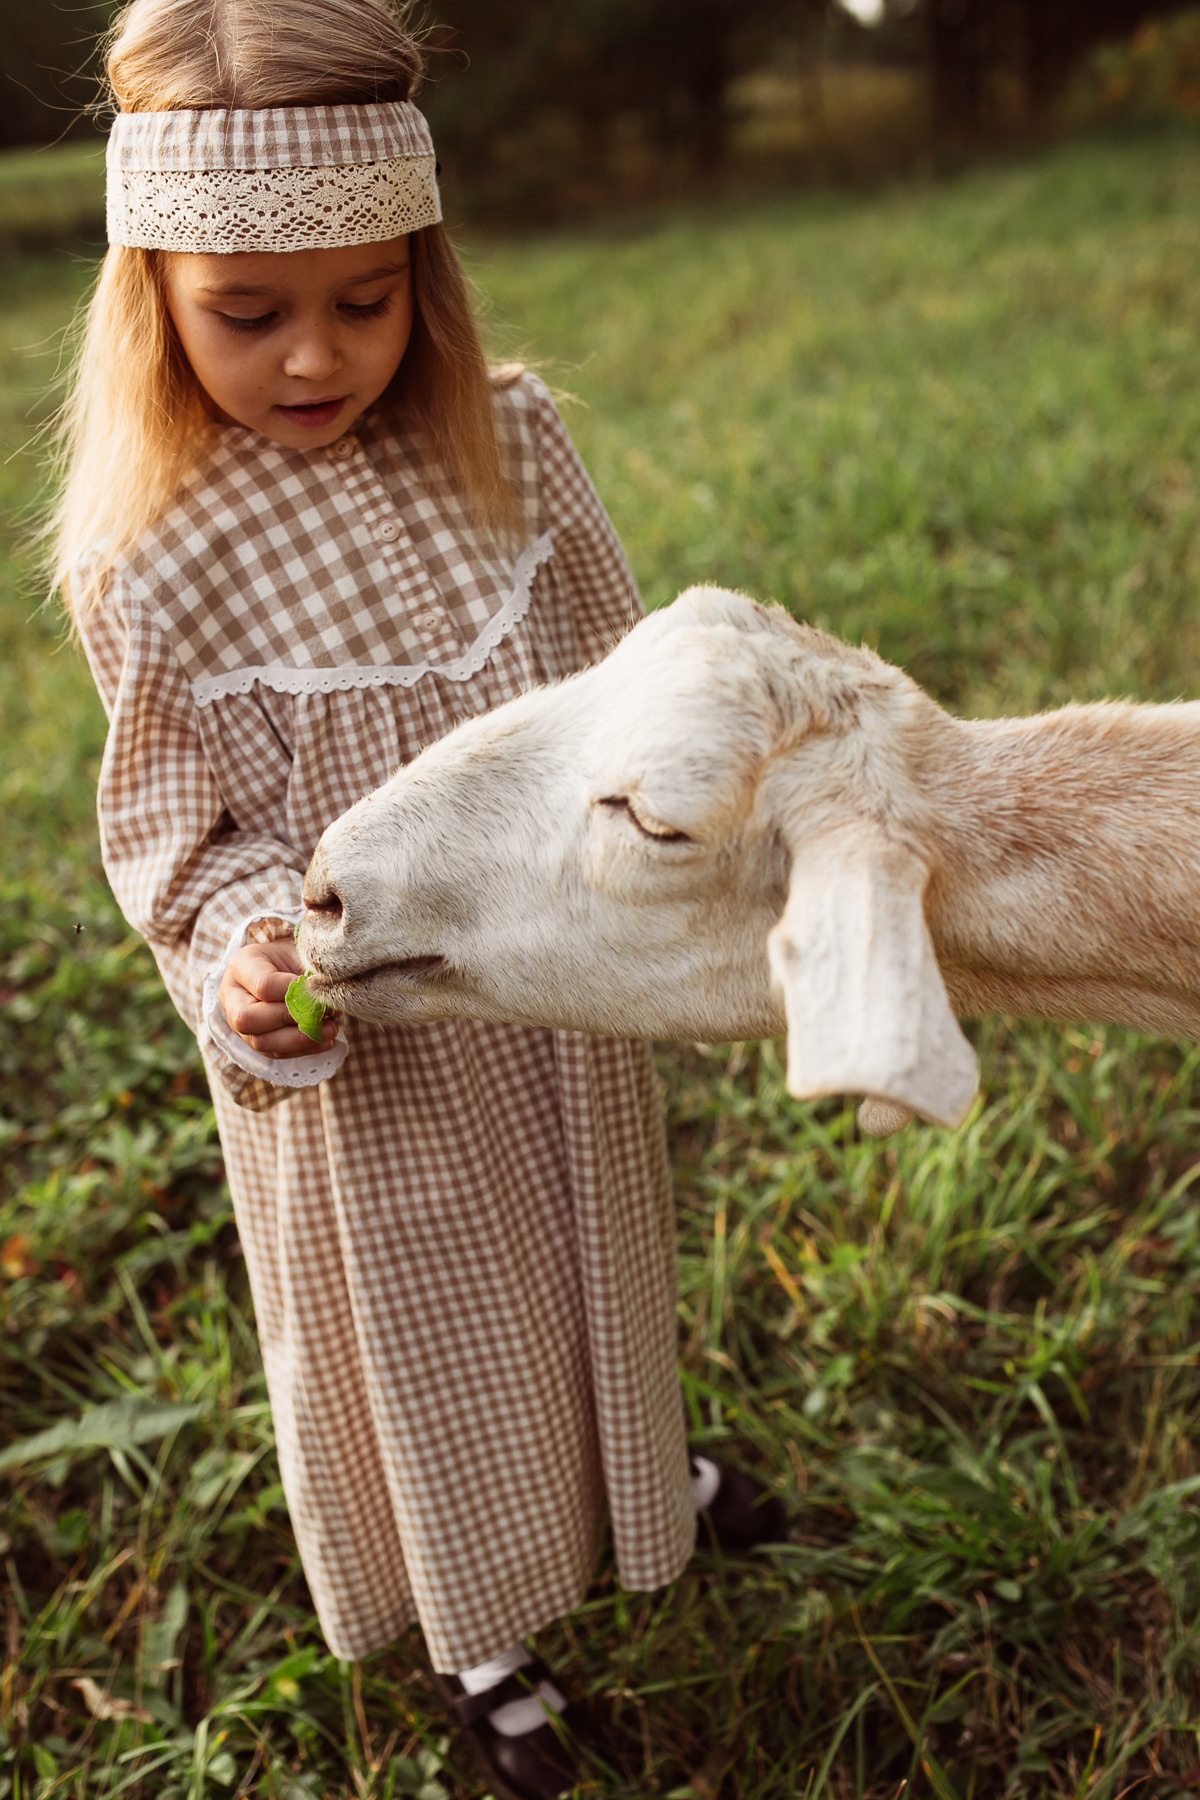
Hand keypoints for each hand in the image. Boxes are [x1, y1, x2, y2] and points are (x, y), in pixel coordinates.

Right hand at [219, 939, 339, 1058]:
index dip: (293, 991)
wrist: (282, 967)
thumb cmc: (291, 957)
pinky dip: (303, 1050)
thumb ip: (310, 974)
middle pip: (249, 1019)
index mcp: (241, 966)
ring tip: (330, 1030)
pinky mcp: (255, 1041)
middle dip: (291, 1019)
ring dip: (299, 1040)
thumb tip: (327, 1000)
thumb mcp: (298, 953)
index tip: (319, 989)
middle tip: (322, 1015)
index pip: (264, 986)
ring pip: (261, 1042)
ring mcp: (239, 1023)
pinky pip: (275, 1053)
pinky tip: (325, 1041)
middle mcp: (232, 997)